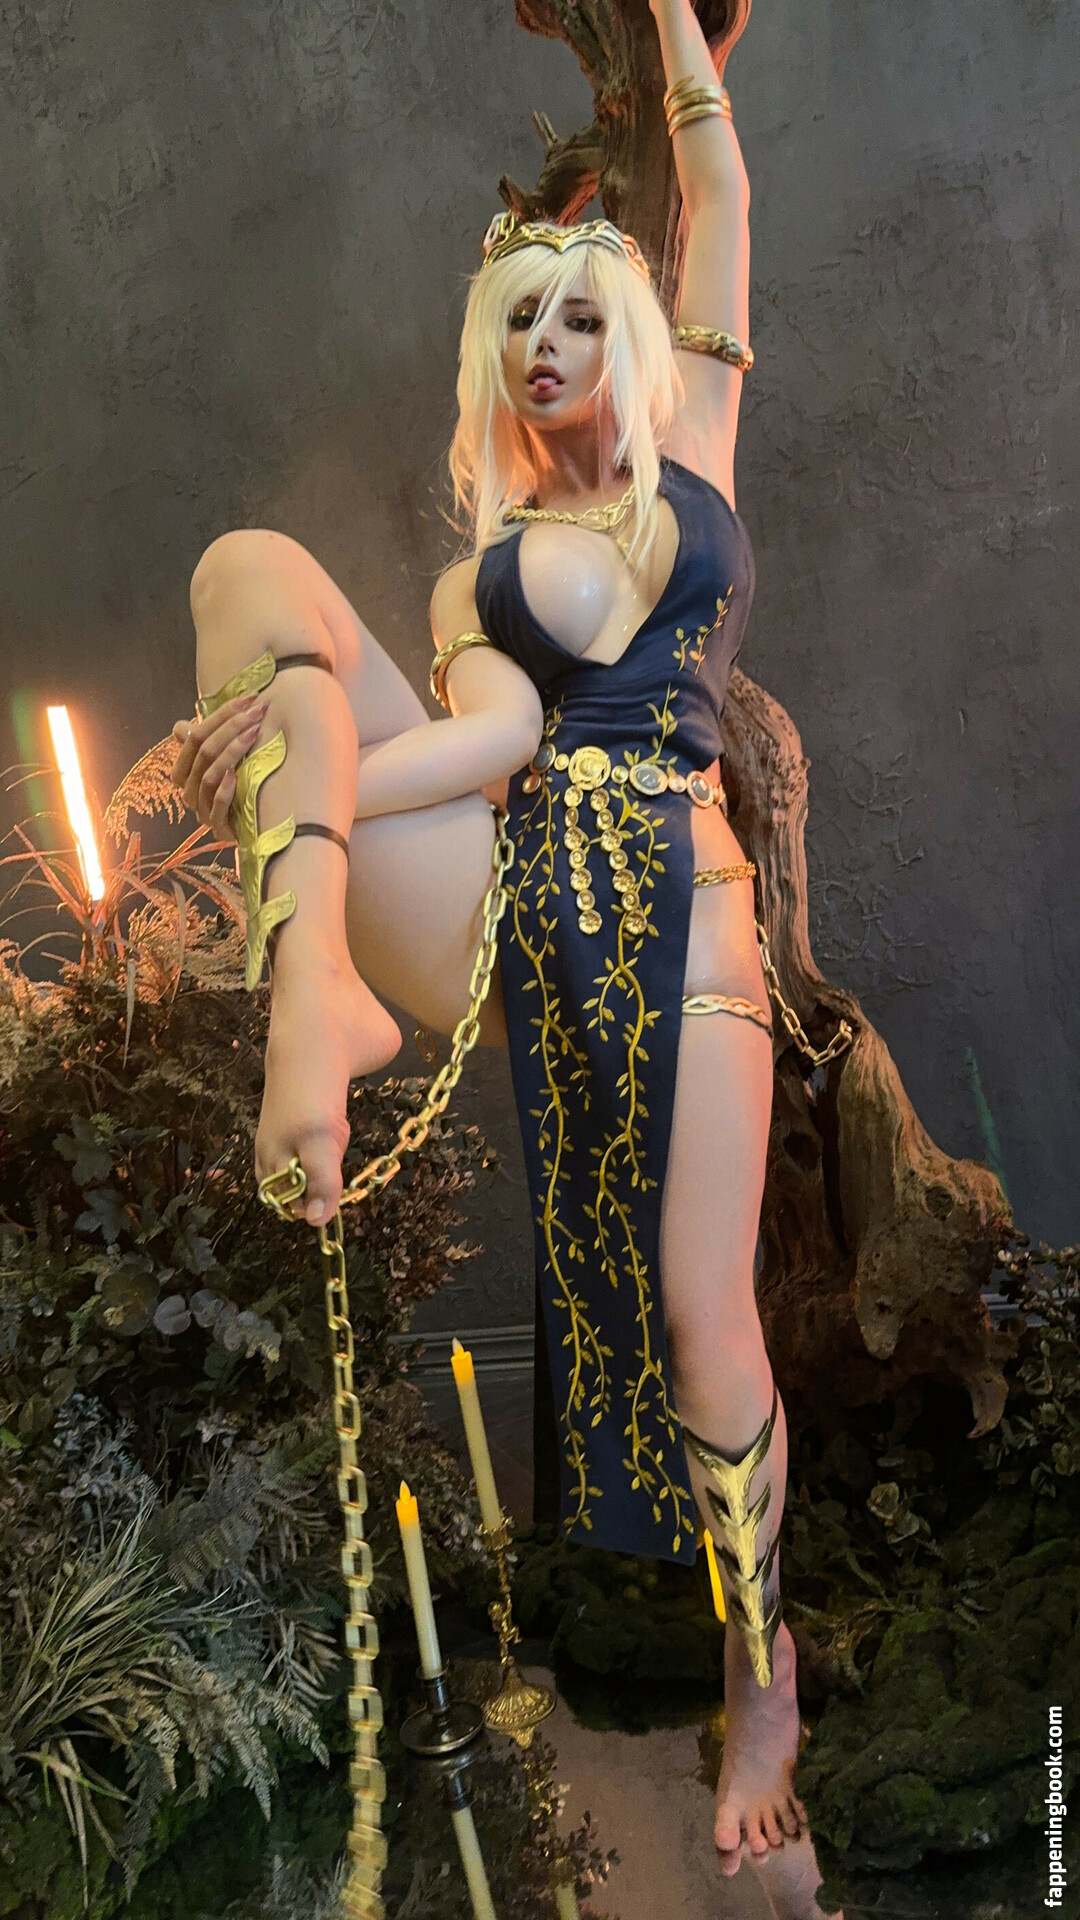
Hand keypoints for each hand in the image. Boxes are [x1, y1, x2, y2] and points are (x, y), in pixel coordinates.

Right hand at [169, 693, 269, 838]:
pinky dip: (224, 790)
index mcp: (183, 770)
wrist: (253, 827)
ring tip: (255, 733)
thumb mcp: (222, 760)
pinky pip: (216, 805)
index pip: (194, 735)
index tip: (248, 699)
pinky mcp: (218, 826)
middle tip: (258, 712)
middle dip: (231, 727)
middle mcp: (188, 789)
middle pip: (203, 751)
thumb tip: (186, 721)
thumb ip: (205, 740)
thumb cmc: (237, 786)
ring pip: (209, 775)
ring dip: (232, 751)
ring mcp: (202, 809)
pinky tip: (237, 776)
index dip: (220, 715)